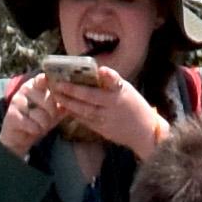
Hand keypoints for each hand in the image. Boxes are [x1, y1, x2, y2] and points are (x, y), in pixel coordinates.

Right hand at [0, 69, 63, 158]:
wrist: (19, 136)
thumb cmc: (38, 119)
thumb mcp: (53, 111)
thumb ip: (64, 102)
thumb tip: (81, 95)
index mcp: (36, 83)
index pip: (46, 78)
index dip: (55, 83)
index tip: (62, 88)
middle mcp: (26, 88)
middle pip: (48, 100)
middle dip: (52, 114)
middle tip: (48, 117)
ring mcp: (17, 100)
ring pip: (41, 115)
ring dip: (43, 124)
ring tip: (39, 124)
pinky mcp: (12, 115)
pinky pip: (32, 124)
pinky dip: (35, 130)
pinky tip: (32, 129)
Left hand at [46, 57, 165, 152]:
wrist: (144, 132)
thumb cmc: (135, 106)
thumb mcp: (127, 90)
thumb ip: (111, 83)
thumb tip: (96, 71)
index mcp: (121, 93)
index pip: (114, 81)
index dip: (108, 75)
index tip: (101, 69)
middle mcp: (113, 106)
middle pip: (91, 98)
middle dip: (73, 91)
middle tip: (58, 84)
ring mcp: (107, 119)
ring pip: (84, 111)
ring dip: (69, 103)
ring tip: (57, 96)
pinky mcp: (102, 130)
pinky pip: (85, 120)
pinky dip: (75, 114)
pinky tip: (65, 108)